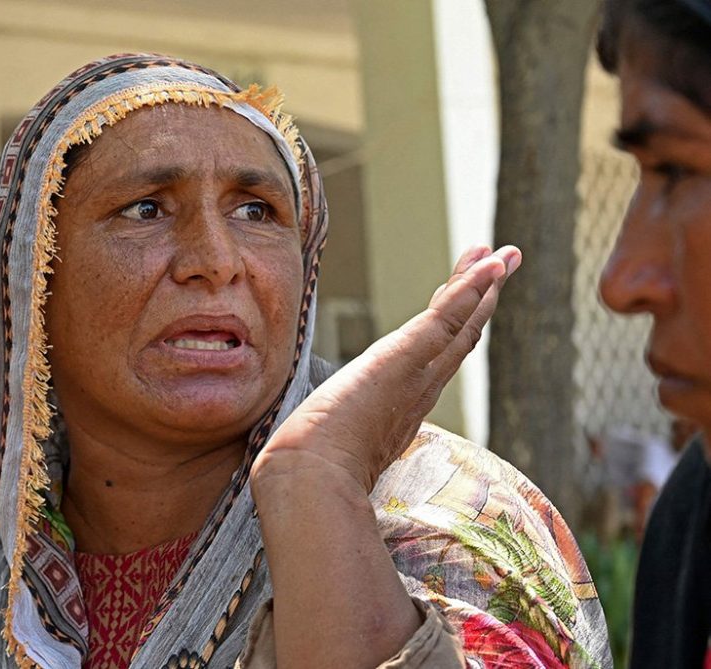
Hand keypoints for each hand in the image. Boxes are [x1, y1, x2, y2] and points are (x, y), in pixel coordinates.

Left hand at [252, 245, 520, 494]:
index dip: (456, 328)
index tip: (466, 299)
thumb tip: (301, 449)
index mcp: (402, 410)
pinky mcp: (405, 358)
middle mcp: (419, 392)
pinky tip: (487, 264)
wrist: (312, 481)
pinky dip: (470, 290)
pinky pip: (446, 318)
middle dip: (481, 300)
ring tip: (505, 254)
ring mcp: (417, 375)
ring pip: (461, 323)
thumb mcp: (325, 447)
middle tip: (504, 264)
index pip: (436, 359)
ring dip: (482, 285)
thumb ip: (327, 442)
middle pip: (460, 337)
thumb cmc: (308, 472)